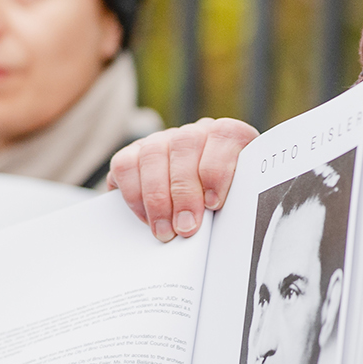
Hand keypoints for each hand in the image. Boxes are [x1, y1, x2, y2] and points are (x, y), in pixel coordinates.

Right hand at [107, 119, 258, 243]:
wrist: (194, 211)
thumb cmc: (222, 209)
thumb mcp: (236, 204)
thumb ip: (235, 204)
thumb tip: (227, 222)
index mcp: (229, 137)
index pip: (225, 134)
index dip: (218, 168)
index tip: (213, 203)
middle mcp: (195, 133)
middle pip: (185, 144)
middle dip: (184, 191)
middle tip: (186, 227)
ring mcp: (163, 140)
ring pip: (153, 152)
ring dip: (157, 197)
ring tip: (165, 231)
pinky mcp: (134, 153)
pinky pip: (126, 164)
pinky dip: (134, 194)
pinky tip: (146, 218)